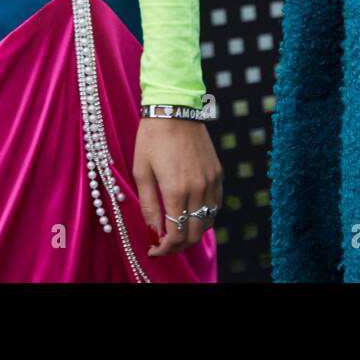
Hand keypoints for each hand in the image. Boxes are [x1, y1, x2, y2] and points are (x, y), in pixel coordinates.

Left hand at [133, 116, 221, 256]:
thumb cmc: (152, 138)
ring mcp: (211, 181)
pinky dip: (205, 216)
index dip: (164, 249)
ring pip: (208, 222)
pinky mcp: (218, 173)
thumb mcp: (142, 172)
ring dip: (193, 232)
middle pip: (194, 233)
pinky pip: (216, 205)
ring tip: (176, 231)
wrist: (174, 108)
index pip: (176, 235)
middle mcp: (199, 189)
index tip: (153, 251)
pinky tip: (192, 214)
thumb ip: (149, 206)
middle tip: (163, 246)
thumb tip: (153, 233)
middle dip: (178, 246)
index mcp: (177, 190)